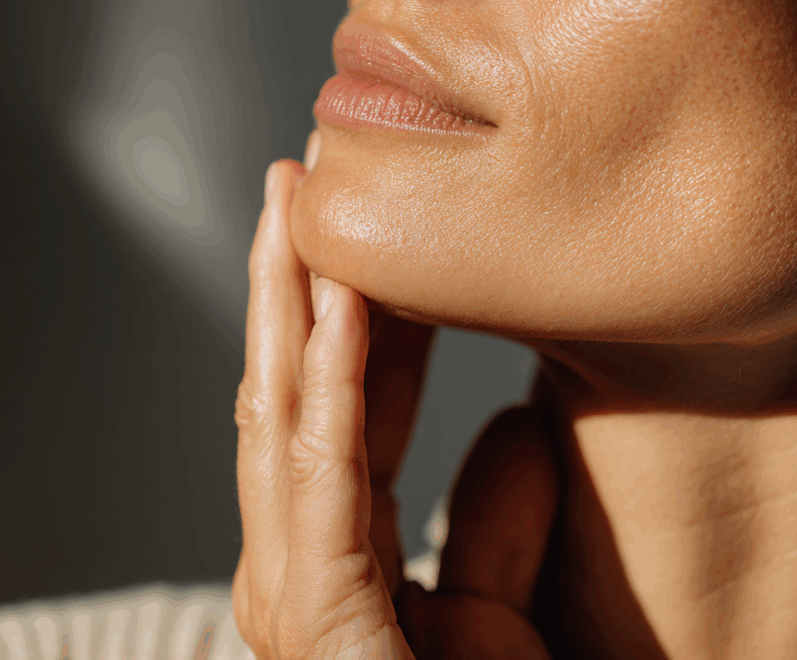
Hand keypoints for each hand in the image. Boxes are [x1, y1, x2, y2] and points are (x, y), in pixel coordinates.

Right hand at [233, 147, 554, 659]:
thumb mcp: (502, 612)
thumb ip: (496, 520)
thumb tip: (511, 424)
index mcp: (333, 558)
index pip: (332, 411)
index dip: (341, 314)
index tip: (350, 228)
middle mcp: (293, 565)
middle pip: (285, 398)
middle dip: (284, 286)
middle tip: (289, 181)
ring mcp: (293, 592)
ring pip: (285, 420)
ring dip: (288, 310)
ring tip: (291, 210)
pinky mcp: (317, 618)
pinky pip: (323, 480)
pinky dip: (326, 392)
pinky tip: (333, 310)